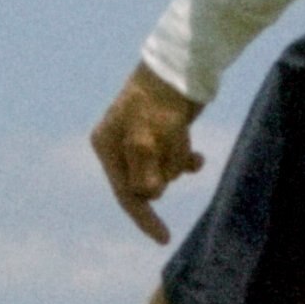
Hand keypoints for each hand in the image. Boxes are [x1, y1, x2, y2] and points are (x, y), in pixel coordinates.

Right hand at [90, 63, 205, 245]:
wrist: (182, 64)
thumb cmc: (160, 102)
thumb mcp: (148, 141)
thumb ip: (143, 173)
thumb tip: (148, 196)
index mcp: (107, 145)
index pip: (125, 193)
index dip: (144, 217)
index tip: (165, 239)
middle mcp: (120, 145)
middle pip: (146, 184)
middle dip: (164, 175)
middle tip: (173, 150)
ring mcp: (142, 139)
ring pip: (164, 172)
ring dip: (177, 162)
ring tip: (182, 139)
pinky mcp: (163, 134)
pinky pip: (175, 160)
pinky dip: (186, 159)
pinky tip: (197, 157)